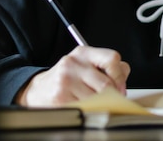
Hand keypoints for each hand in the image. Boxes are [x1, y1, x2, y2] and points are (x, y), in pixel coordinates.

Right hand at [15, 46, 129, 106]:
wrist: (38, 90)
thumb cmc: (66, 78)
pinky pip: (86, 107)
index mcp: (82, 53)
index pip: (112, 59)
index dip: (120, 75)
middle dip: (112, 95)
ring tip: (93, 101)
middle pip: (106, 83)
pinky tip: (82, 105)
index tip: (120, 86)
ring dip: (100, 104)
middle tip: (110, 99)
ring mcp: (65, 80)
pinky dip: (89, 110)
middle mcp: (73, 63)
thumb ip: (106, 67)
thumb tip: (123, 76)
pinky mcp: (61, 97)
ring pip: (98, 98)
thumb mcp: (84, 65)